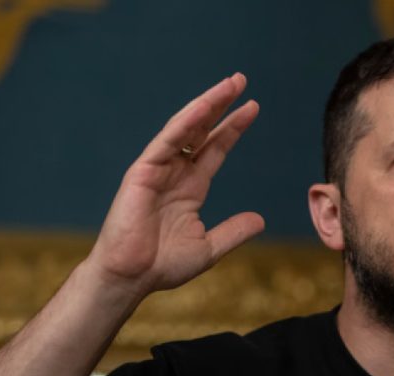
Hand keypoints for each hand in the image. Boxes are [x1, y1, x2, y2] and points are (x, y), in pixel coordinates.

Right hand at [87, 73, 264, 297]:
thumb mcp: (209, 248)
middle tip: (241, 80)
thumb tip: (260, 219)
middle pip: (201, 131)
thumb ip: (233, 231)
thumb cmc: (162, 265)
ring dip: (206, 105)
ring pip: (185, 129)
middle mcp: (175, 173)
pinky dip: (185, 123)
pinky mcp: (142, 172)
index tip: (252, 108)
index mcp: (190, 187)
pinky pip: (166, 142)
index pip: (215, 149)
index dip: (233, 129)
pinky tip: (203, 107)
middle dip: (221, 106)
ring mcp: (157, 170)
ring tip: (228, 85)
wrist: (132, 277)